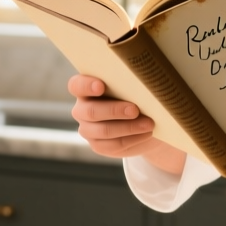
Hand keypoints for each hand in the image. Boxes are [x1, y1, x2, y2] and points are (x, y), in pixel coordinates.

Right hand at [67, 75, 183, 171]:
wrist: (145, 121)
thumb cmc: (137, 95)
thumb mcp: (133, 86)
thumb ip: (130, 82)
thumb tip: (144, 79)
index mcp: (86, 89)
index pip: (77, 85)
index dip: (86, 86)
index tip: (101, 86)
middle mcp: (82, 109)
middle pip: (91, 111)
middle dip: (114, 110)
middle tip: (135, 109)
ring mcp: (88, 129)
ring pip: (103, 131)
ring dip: (128, 127)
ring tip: (149, 124)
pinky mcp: (98, 146)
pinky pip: (113, 145)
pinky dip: (132, 139)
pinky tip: (146, 134)